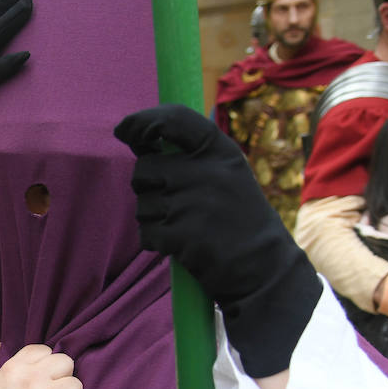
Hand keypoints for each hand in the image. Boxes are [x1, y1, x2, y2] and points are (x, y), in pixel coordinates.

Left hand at [114, 103, 321, 376]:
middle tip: (174, 204)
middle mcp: (207, 171)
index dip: (142, 122)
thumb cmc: (238, 219)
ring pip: (142, 203)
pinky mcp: (183, 234)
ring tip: (185, 227)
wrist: (264, 268)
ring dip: (153, 218)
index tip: (123, 131)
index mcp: (220, 151)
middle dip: (147, 187)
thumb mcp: (226, 175)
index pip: (174, 120)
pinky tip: (181, 246)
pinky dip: (156, 242)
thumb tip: (137, 139)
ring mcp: (194, 202)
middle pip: (144, 168)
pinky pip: (146, 233)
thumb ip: (189, 157)